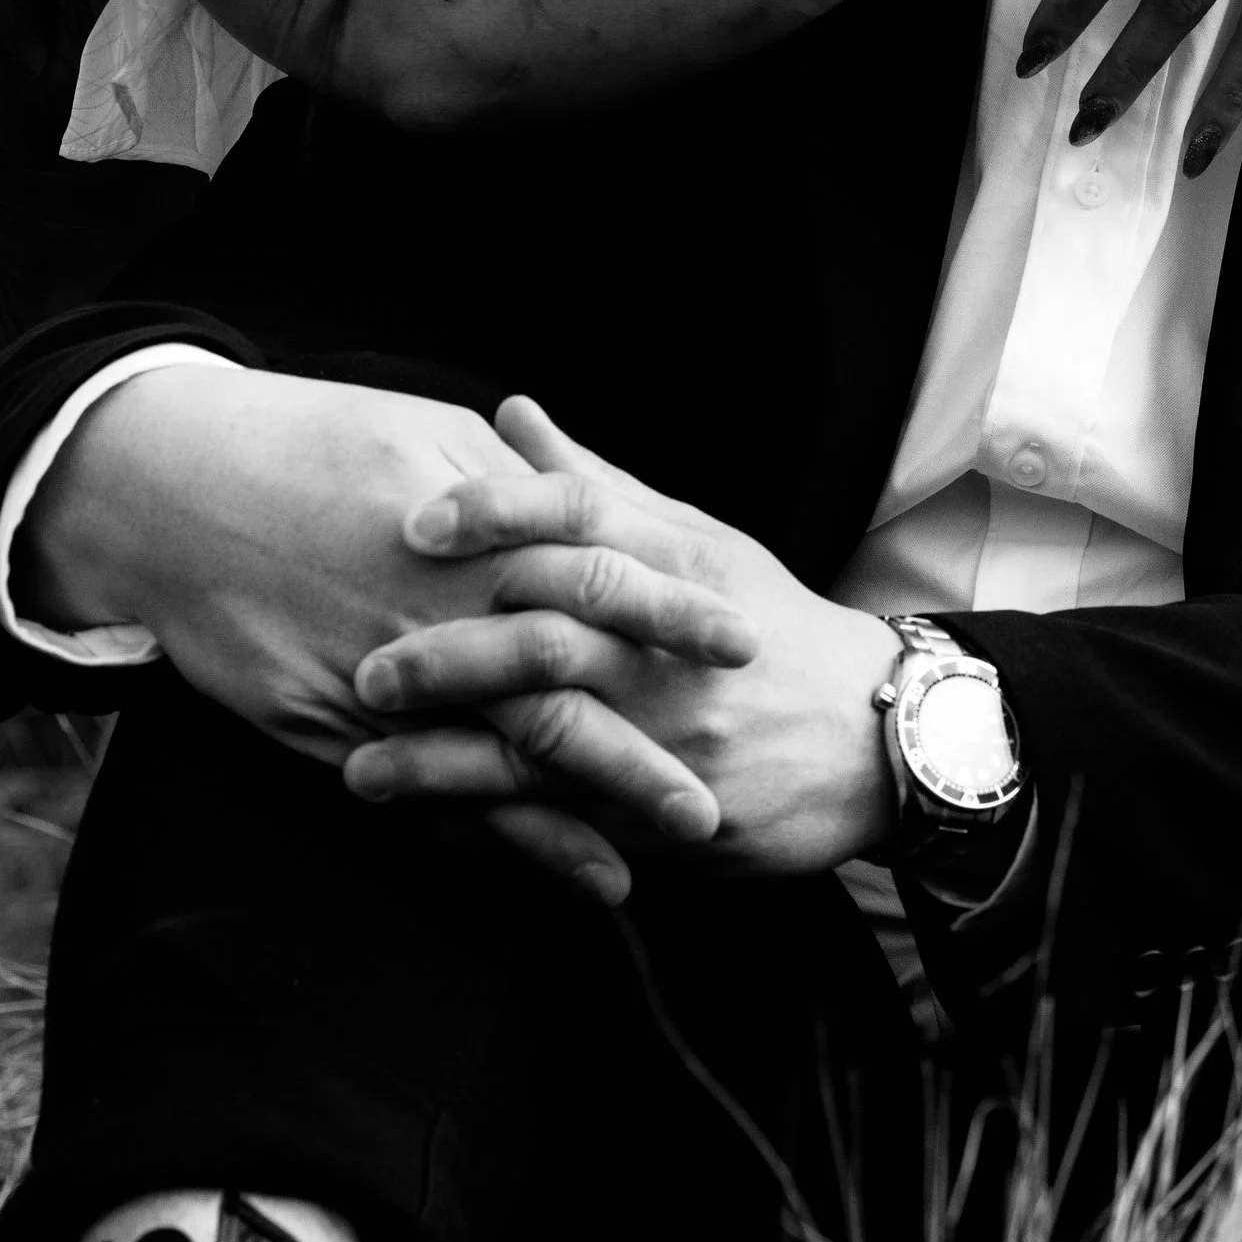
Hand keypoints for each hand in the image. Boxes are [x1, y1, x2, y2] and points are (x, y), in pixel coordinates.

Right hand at [25, 360, 745, 898]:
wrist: (167, 492)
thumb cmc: (305, 443)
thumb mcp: (424, 435)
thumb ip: (515, 482)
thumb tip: (594, 501)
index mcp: (466, 531)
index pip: (597, 572)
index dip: (672, 611)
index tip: (745, 640)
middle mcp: (431, 616)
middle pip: (562, 690)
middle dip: (651, 741)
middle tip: (734, 785)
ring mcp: (379, 684)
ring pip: (500, 763)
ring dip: (589, 810)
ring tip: (671, 847)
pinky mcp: (330, 733)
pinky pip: (427, 798)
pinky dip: (498, 838)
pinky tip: (558, 867)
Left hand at [345, 400, 899, 882]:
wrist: (880, 740)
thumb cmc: (770, 627)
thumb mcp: (698, 540)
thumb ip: (596, 486)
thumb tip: (509, 411)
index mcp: (679, 565)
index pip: (582, 519)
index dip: (497, 512)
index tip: (416, 521)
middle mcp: (671, 648)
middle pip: (552, 636)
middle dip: (449, 655)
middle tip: (366, 667)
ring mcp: (671, 737)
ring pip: (548, 745)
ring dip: (447, 763)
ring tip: (362, 767)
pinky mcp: (671, 817)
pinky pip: (572, 824)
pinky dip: (495, 829)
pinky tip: (431, 830)